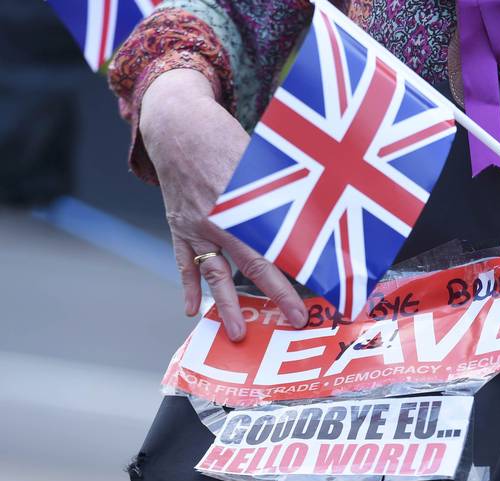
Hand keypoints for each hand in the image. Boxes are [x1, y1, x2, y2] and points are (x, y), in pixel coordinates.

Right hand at [140, 69, 307, 340]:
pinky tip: (192, 309)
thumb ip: (282, 191)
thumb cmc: (225, 138)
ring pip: (215, 273)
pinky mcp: (179, 226)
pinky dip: (188, 286)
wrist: (176, 125)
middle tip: (294, 321)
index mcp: (246, 202)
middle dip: (277, 294)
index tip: (321, 285)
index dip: (300, 268)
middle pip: (253, 263)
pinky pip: (184, 262)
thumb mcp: (260, 160)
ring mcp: (196, 225)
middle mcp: (221, 219)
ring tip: (236, 333)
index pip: (279, 242)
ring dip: (227, 305)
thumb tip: (314, 216)